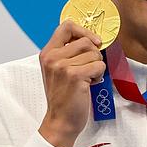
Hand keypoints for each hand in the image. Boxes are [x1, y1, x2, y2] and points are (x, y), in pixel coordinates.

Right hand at [37, 21, 104, 146]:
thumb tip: (91, 38)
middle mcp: (52, 57)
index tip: (93, 41)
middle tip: (88, 69)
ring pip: (94, 54)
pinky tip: (89, 85)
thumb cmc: (63, 97)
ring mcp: (63, 66)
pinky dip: (99, 76)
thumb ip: (68, 53)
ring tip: (87, 79)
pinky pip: (98, 66)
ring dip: (96, 67)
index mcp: (47, 53)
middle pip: (85, 41)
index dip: (84, 31)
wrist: (60, 121)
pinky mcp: (75, 76)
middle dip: (94, 55)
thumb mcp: (57, 70)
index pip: (66, 26)